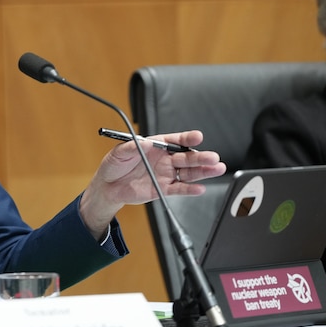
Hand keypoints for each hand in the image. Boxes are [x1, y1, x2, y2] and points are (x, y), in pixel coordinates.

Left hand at [79, 130, 225, 238]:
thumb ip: (133, 147)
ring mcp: (165, 174)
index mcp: (155, 146)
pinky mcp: (163, 189)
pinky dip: (189, 189)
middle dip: (200, 157)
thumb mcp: (119, 153)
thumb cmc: (114, 165)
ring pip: (188, 172)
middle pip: (186, 157)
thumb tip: (147, 143)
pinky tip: (200, 188)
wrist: (108, 187)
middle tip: (213, 157)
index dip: (187, 138)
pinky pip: (179, 189)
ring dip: (202, 171)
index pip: (175, 140)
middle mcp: (164, 159)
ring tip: (217, 169)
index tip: (197, 137)